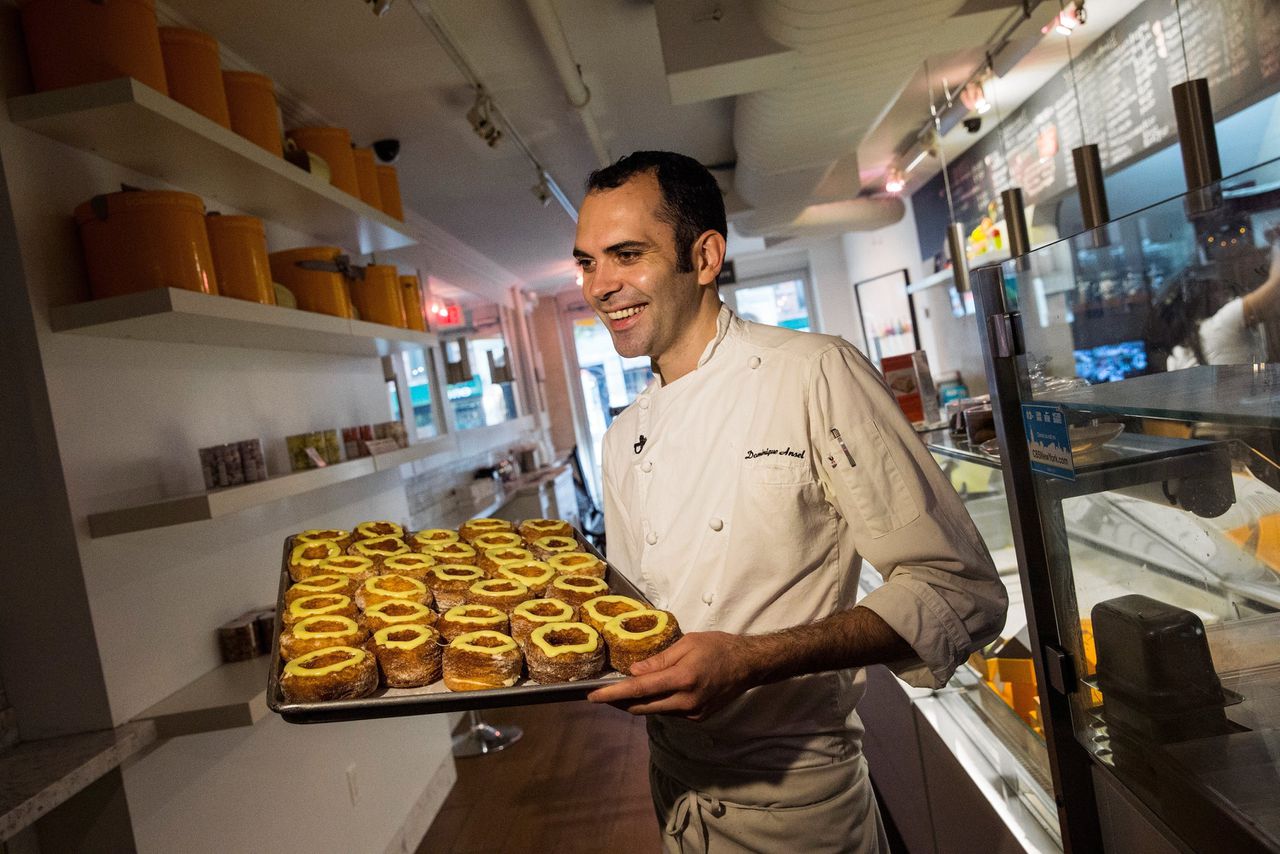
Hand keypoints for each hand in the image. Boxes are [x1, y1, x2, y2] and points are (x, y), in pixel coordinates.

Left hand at [586, 631, 756, 720]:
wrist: (748, 665)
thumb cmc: (718, 646)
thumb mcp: (687, 644)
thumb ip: (659, 660)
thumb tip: (634, 671)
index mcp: (682, 678)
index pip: (639, 689)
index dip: (613, 694)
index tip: (592, 696)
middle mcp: (686, 701)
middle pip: (642, 706)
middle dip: (619, 702)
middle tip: (602, 694)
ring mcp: (692, 713)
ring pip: (655, 711)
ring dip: (638, 702)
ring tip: (623, 691)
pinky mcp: (697, 717)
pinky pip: (669, 712)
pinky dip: (657, 703)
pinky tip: (654, 692)